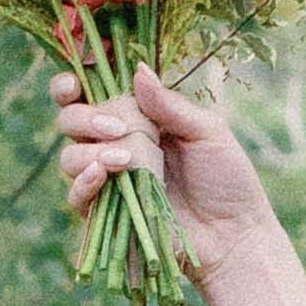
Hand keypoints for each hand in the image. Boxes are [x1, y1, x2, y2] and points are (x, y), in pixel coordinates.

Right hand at [45, 60, 284, 289]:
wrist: (235, 235)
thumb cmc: (228, 180)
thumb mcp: (208, 133)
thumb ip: (170, 104)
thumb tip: (137, 70)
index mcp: (137, 118)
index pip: (90, 93)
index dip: (71, 84)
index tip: (74, 83)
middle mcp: (115, 144)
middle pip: (70, 120)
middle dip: (84, 118)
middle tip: (118, 128)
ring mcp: (108, 179)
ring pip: (70, 156)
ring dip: (91, 152)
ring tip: (126, 160)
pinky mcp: (106, 212)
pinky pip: (77, 195)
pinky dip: (83, 182)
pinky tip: (102, 174)